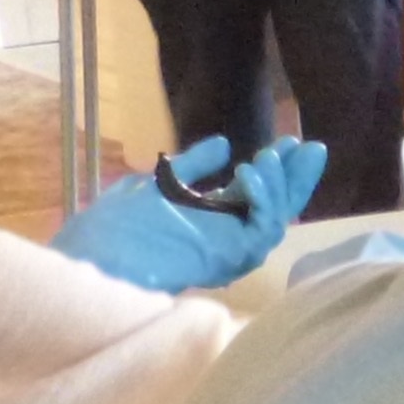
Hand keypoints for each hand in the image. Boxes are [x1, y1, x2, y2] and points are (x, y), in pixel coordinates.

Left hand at [49, 131, 322, 290]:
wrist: (94, 262)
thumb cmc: (115, 229)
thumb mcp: (156, 184)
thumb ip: (192, 165)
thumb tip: (222, 144)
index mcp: (208, 226)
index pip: (252, 198)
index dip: (274, 172)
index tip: (287, 141)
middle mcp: (225, 242)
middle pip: (275, 209)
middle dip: (295, 177)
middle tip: (309, 146)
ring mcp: (229, 253)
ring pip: (274, 220)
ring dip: (279, 184)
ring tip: (269, 156)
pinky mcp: (231, 259)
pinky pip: (261, 230)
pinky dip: (263, 200)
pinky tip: (250, 171)